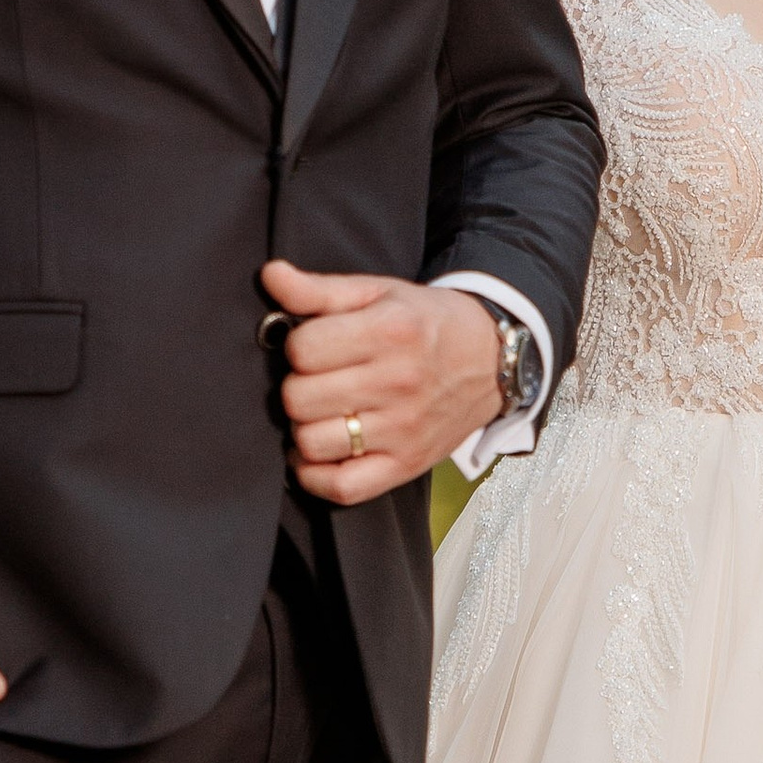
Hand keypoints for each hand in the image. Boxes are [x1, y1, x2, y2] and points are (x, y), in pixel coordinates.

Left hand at [261, 259, 502, 503]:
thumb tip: (270, 276)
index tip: (314, 346)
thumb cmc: (426, 322)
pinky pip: (342, 487)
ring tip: (320, 413)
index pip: (302, 349)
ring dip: (304, 428)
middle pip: (299, 398)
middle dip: (297, 386)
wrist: (492, 360)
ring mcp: (403, 430)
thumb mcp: (379, 292)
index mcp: (389, 331)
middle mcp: (397, 382)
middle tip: (316, 380)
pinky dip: (316, 476)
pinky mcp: (406, 465)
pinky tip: (318, 452)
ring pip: (311, 442)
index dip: (297, 346)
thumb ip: (319, 289)